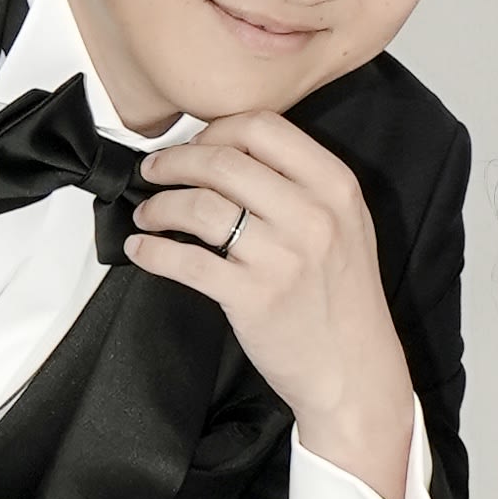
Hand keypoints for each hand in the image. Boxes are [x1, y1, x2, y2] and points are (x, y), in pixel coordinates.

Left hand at [124, 109, 414, 495]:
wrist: (356, 371)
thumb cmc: (344, 299)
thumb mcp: (346, 225)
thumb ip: (302, 184)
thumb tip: (229, 153)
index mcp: (335, 186)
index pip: (262, 127)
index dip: (214, 130)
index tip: (193, 145)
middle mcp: (312, 215)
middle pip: (222, 161)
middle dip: (174, 162)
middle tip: (153, 172)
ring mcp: (282, 256)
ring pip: (199, 206)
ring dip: (159, 205)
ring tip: (147, 213)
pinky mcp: (252, 297)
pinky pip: (185, 261)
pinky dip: (152, 251)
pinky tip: (141, 249)